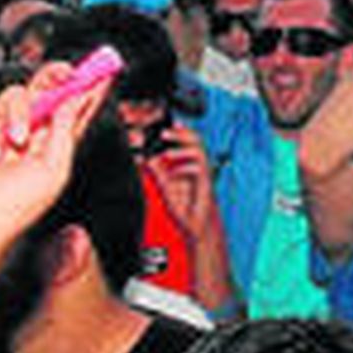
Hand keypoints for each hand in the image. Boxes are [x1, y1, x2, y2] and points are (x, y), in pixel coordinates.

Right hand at [0, 61, 111, 271]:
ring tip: (16, 143)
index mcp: (57, 140)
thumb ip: (66, 130)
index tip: (107, 68)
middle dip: (56, 75)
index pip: (77, 106)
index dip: (91, 86)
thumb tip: (79, 96)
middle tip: (65, 72)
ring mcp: (3, 126)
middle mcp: (32, 129)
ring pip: (17, 94)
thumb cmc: (15, 205)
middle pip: (47, 88)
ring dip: (18, 115)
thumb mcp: (54, 169)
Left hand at [143, 124, 217, 242]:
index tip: (165, 125)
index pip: (187, 141)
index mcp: (189, 164)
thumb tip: (147, 159)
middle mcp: (197, 166)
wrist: (196, 227)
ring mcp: (203, 173)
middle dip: (181, 133)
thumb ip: (158, 173)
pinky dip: (184, 168)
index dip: (179, 130)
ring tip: (167, 153)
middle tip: (165, 132)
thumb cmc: (185, 208)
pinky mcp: (205, 182)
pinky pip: (198, 168)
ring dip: (182, 149)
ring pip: (199, 150)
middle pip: (196, 140)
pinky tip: (173, 174)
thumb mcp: (166, 187)